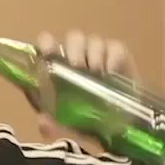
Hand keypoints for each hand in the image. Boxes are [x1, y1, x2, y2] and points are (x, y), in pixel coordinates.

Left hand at [33, 30, 139, 144]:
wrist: (121, 126)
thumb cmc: (88, 121)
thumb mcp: (67, 126)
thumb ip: (53, 126)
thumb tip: (43, 123)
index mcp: (58, 66)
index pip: (47, 41)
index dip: (47, 42)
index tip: (48, 53)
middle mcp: (77, 54)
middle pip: (74, 37)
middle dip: (74, 50)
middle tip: (78, 67)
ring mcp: (99, 53)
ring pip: (93, 40)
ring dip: (94, 55)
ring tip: (96, 74)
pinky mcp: (118, 55)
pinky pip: (114, 48)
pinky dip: (112, 59)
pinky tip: (111, 74)